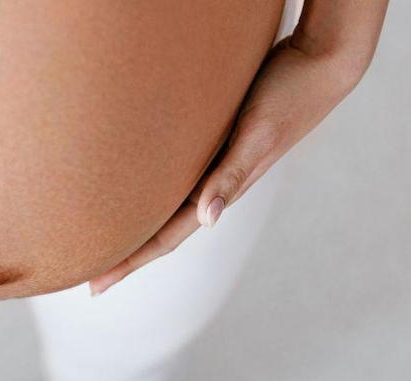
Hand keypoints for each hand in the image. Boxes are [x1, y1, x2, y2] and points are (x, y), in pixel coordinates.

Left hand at [88, 3, 386, 295]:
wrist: (322, 63)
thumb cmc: (289, 95)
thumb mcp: (258, 135)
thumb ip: (232, 176)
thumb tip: (206, 220)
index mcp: (219, 189)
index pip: (163, 238)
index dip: (128, 262)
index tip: (95, 287)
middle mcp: (213, 182)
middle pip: (159, 230)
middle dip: (125, 255)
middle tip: (89, 278)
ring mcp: (214, 162)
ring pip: (165, 206)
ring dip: (137, 227)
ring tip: (107, 241)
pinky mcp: (216, 140)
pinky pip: (176, 176)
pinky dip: (152, 191)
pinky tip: (139, 189)